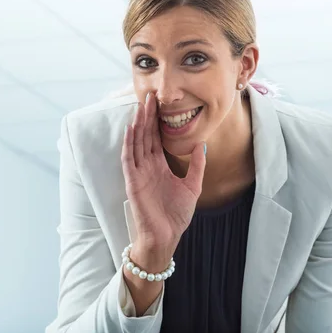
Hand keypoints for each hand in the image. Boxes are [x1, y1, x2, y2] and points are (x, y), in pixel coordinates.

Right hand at [121, 92, 206, 255]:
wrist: (166, 236)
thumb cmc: (176, 215)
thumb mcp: (192, 186)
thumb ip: (197, 165)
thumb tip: (202, 144)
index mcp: (159, 166)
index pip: (156, 138)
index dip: (157, 121)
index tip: (160, 103)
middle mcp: (147, 166)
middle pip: (145, 136)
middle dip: (147, 116)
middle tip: (149, 96)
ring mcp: (139, 173)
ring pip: (136, 143)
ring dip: (137, 125)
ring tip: (140, 106)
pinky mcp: (133, 181)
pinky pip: (129, 159)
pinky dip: (129, 143)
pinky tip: (131, 129)